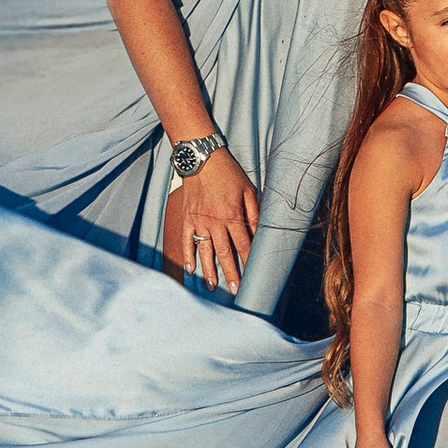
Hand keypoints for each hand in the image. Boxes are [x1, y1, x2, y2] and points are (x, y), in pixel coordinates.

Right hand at [162, 153, 256, 294]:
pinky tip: (191, 269)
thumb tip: (260, 233)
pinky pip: (186, 240)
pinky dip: (188, 255)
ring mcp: (198, 220)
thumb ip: (254, 213)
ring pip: (205, 250)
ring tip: (213, 286)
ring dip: (209, 270)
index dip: (248, 261)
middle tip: (235, 289)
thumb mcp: (248, 189)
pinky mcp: (186, 217)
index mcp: (232, 214)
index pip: (242, 244)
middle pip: (224, 252)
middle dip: (231, 272)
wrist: (201, 157)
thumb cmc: (228, 172)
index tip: (253, 277)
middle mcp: (214, 221)